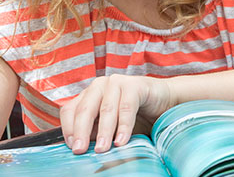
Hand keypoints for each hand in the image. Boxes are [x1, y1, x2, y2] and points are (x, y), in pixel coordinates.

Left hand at [59, 75, 173, 154]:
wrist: (165, 101)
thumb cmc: (136, 115)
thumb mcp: (111, 127)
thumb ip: (95, 132)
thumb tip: (81, 148)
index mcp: (89, 95)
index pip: (70, 110)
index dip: (69, 129)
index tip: (72, 147)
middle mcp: (99, 86)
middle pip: (85, 109)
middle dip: (81, 131)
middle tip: (80, 150)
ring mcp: (116, 83)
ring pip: (106, 110)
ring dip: (103, 132)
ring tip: (102, 150)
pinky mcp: (134, 85)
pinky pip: (126, 108)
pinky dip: (123, 127)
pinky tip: (121, 141)